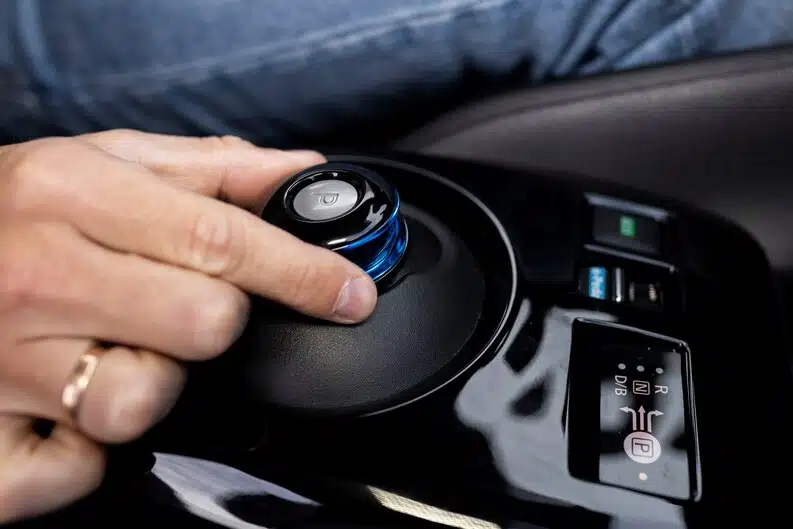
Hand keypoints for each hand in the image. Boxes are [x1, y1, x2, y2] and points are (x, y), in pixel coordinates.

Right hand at [0, 130, 377, 522]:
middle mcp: (36, 276)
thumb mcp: (100, 162)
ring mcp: (3, 367)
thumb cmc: (9, 210)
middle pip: (204, 325)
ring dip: (151, 384)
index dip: (303, 274)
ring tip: (111, 352)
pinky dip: (93, 449)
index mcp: (69, 195)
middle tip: (174, 307)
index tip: (350, 293)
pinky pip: (84, 471)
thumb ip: (211, 169)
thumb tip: (304, 173)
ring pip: (146, 402)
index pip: (221, 241)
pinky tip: (68, 407)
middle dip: (214, 322)